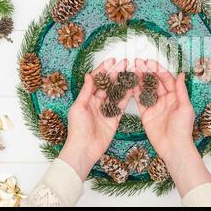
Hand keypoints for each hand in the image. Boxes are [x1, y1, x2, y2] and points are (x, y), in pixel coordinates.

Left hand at [59, 58, 131, 179]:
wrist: (84, 149)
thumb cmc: (77, 129)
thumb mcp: (79, 107)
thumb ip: (86, 91)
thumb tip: (90, 75)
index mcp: (87, 98)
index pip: (97, 80)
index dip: (104, 69)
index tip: (112, 61)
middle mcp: (97, 102)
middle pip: (109, 84)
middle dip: (117, 73)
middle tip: (126, 63)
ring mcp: (107, 110)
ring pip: (117, 93)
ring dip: (124, 82)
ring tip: (132, 72)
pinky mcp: (114, 118)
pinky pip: (122, 105)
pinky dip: (127, 96)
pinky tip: (133, 88)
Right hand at [134, 59, 210, 195]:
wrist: (174, 147)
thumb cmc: (182, 128)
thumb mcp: (184, 107)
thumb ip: (180, 90)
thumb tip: (181, 74)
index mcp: (175, 96)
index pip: (166, 79)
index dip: (157, 70)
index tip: (149, 62)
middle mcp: (165, 99)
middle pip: (154, 82)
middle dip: (146, 71)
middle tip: (137, 63)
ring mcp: (155, 106)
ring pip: (146, 89)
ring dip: (139, 79)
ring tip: (131, 70)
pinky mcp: (146, 114)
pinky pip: (139, 101)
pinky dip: (134, 92)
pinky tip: (129, 84)